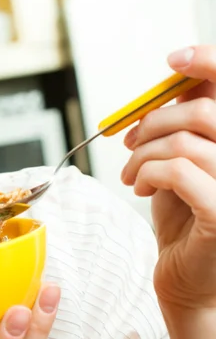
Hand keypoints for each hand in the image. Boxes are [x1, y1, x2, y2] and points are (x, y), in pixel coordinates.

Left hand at [121, 45, 215, 310]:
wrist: (186, 277)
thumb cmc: (185, 218)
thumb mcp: (185, 161)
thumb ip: (188, 123)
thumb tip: (177, 80)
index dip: (209, 62)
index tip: (174, 61)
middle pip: (204, 111)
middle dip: (154, 120)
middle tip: (130, 142)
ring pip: (184, 141)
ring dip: (143, 154)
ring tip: (132, 174)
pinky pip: (178, 171)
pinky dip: (148, 173)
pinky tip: (141, 188)